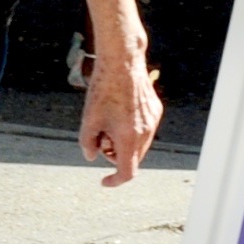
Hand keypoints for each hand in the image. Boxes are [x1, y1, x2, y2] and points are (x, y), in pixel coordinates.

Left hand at [81, 45, 162, 186]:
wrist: (122, 62)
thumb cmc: (103, 90)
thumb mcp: (89, 119)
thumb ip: (87, 143)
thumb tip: (90, 157)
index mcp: (129, 138)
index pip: (127, 172)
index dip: (115, 181)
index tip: (104, 181)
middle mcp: (145, 133)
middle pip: (133, 158)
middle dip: (116, 155)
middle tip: (101, 138)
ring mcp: (153, 121)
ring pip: (140, 144)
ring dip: (125, 143)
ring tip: (110, 122)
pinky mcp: (156, 110)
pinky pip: (145, 129)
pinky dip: (132, 129)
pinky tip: (120, 111)